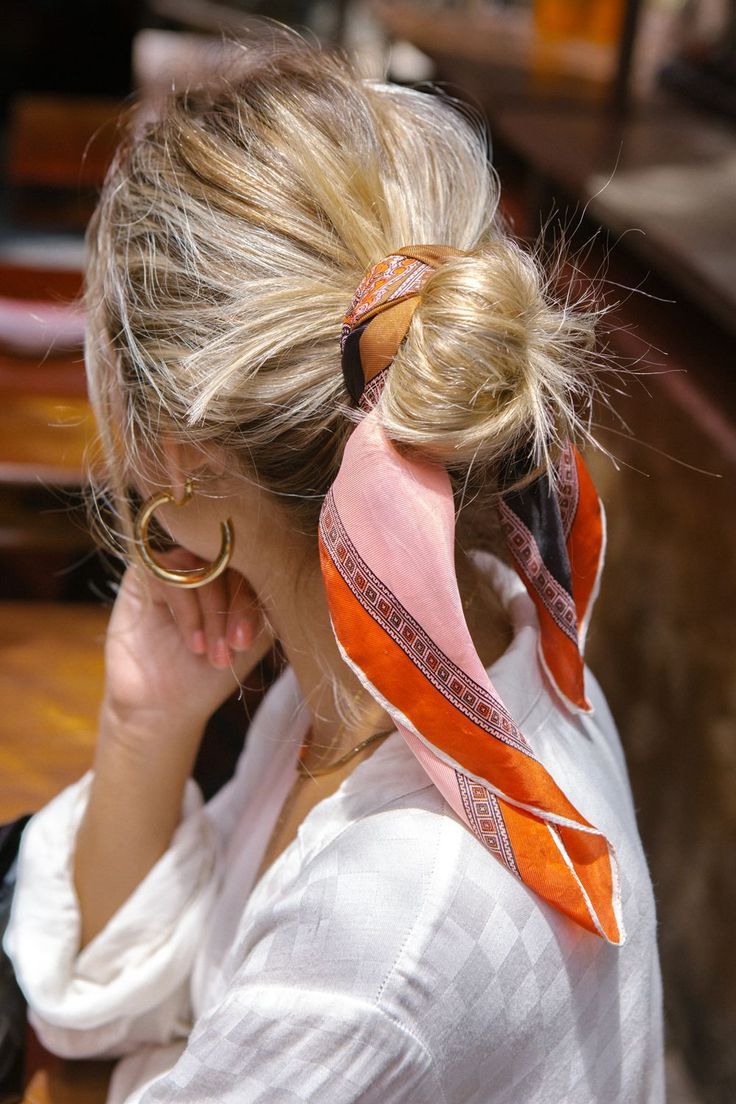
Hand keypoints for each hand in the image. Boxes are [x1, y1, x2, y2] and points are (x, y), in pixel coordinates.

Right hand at [102, 550, 274, 740]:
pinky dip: (188, 612)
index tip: (245, 643)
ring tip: (212, 653)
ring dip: (214, 615)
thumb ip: (262, 605)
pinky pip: (174, 575)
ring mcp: (179, 564)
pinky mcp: (147, 570)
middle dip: (237, 609)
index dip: (254, 603)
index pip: (258, 565)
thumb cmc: (208, 673)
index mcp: (238, 573)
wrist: (162, 705)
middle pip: (234, 561)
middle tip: (234, 648)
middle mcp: (209, 562)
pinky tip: (193, 643)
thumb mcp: (249, 639)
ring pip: (206, 569)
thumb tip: (276, 575)